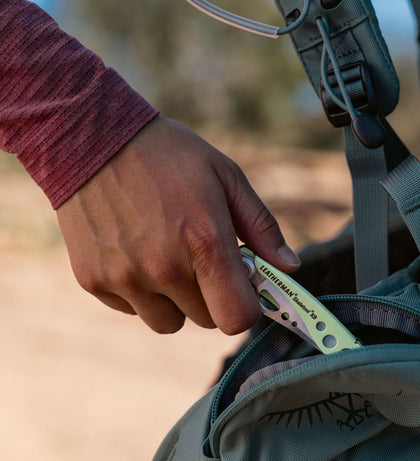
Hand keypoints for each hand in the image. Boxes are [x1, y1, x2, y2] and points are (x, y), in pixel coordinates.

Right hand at [56, 116, 299, 333]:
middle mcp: (164, 268)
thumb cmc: (167, 155)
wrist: (89, 137)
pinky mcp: (94, 281)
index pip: (237, 318)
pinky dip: (140, 292)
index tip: (241, 288)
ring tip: (165, 258)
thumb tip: (289, 268)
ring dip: (175, 301)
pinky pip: (132, 309)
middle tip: (199, 261)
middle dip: (211, 297)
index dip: (245, 308)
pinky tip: (134, 253)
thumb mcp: (225, 177)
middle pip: (205, 320)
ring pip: (168, 322)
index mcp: (205, 242)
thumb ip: (262, 227)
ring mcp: (125, 278)